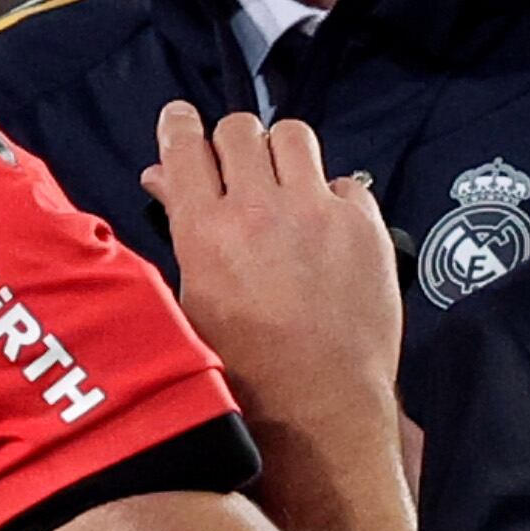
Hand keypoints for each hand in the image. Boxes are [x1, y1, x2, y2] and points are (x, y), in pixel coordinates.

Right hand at [146, 102, 400, 442]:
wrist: (318, 409)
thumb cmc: (246, 370)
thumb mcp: (192, 301)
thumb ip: (181, 229)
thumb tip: (163, 177)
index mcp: (206, 230)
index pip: (186, 145)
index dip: (180, 125)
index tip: (182, 121)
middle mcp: (260, 210)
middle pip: (240, 129)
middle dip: (233, 142)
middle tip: (237, 168)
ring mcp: (318, 213)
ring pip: (295, 136)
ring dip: (283, 154)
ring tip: (284, 186)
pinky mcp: (365, 226)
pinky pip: (346, 182)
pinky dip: (334, 197)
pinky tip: (328, 230)